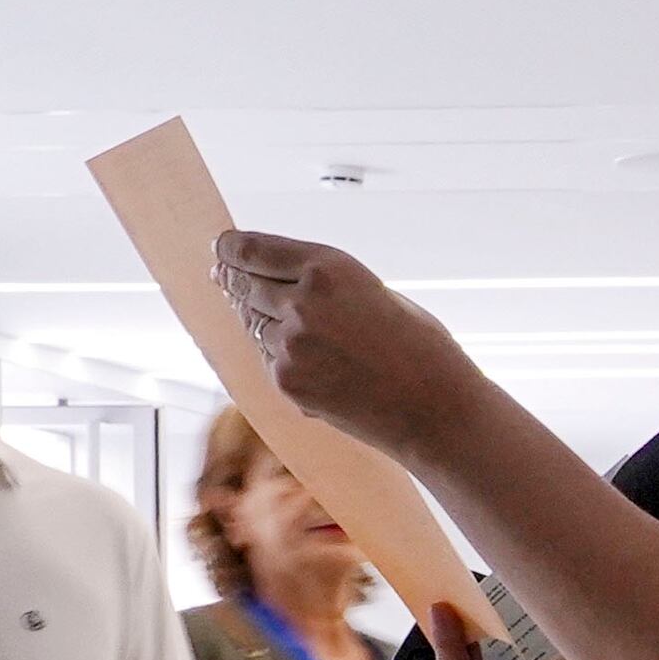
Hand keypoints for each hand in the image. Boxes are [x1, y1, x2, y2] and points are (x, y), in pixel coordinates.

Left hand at [211, 230, 481, 458]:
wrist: (438, 410)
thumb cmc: (419, 350)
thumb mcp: (373, 294)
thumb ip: (323, 284)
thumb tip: (270, 284)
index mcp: (329, 268)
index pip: (252, 249)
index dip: (230, 249)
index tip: (221, 249)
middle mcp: (302, 301)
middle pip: (243, 284)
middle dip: (235, 282)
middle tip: (225, 278)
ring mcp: (290, 344)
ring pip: (254, 325)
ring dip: (264, 324)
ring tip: (305, 335)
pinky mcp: (287, 381)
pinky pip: (269, 360)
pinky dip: (282, 359)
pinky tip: (321, 368)